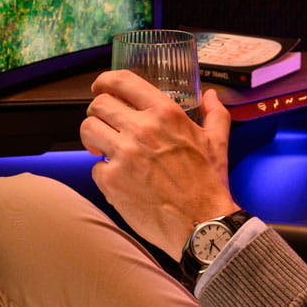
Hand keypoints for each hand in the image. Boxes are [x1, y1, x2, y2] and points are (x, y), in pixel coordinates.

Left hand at [80, 70, 234, 255]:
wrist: (201, 224)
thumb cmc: (209, 183)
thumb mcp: (217, 142)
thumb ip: (215, 113)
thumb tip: (212, 95)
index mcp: (165, 113)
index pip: (122, 81)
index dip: (105, 81)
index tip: (100, 87)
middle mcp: (141, 129)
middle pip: (99, 105)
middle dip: (97, 112)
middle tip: (104, 122)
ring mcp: (124, 155)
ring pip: (88, 130)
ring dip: (93, 137)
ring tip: (102, 146)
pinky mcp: (112, 181)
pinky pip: (94, 167)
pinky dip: (103, 172)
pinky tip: (118, 178)